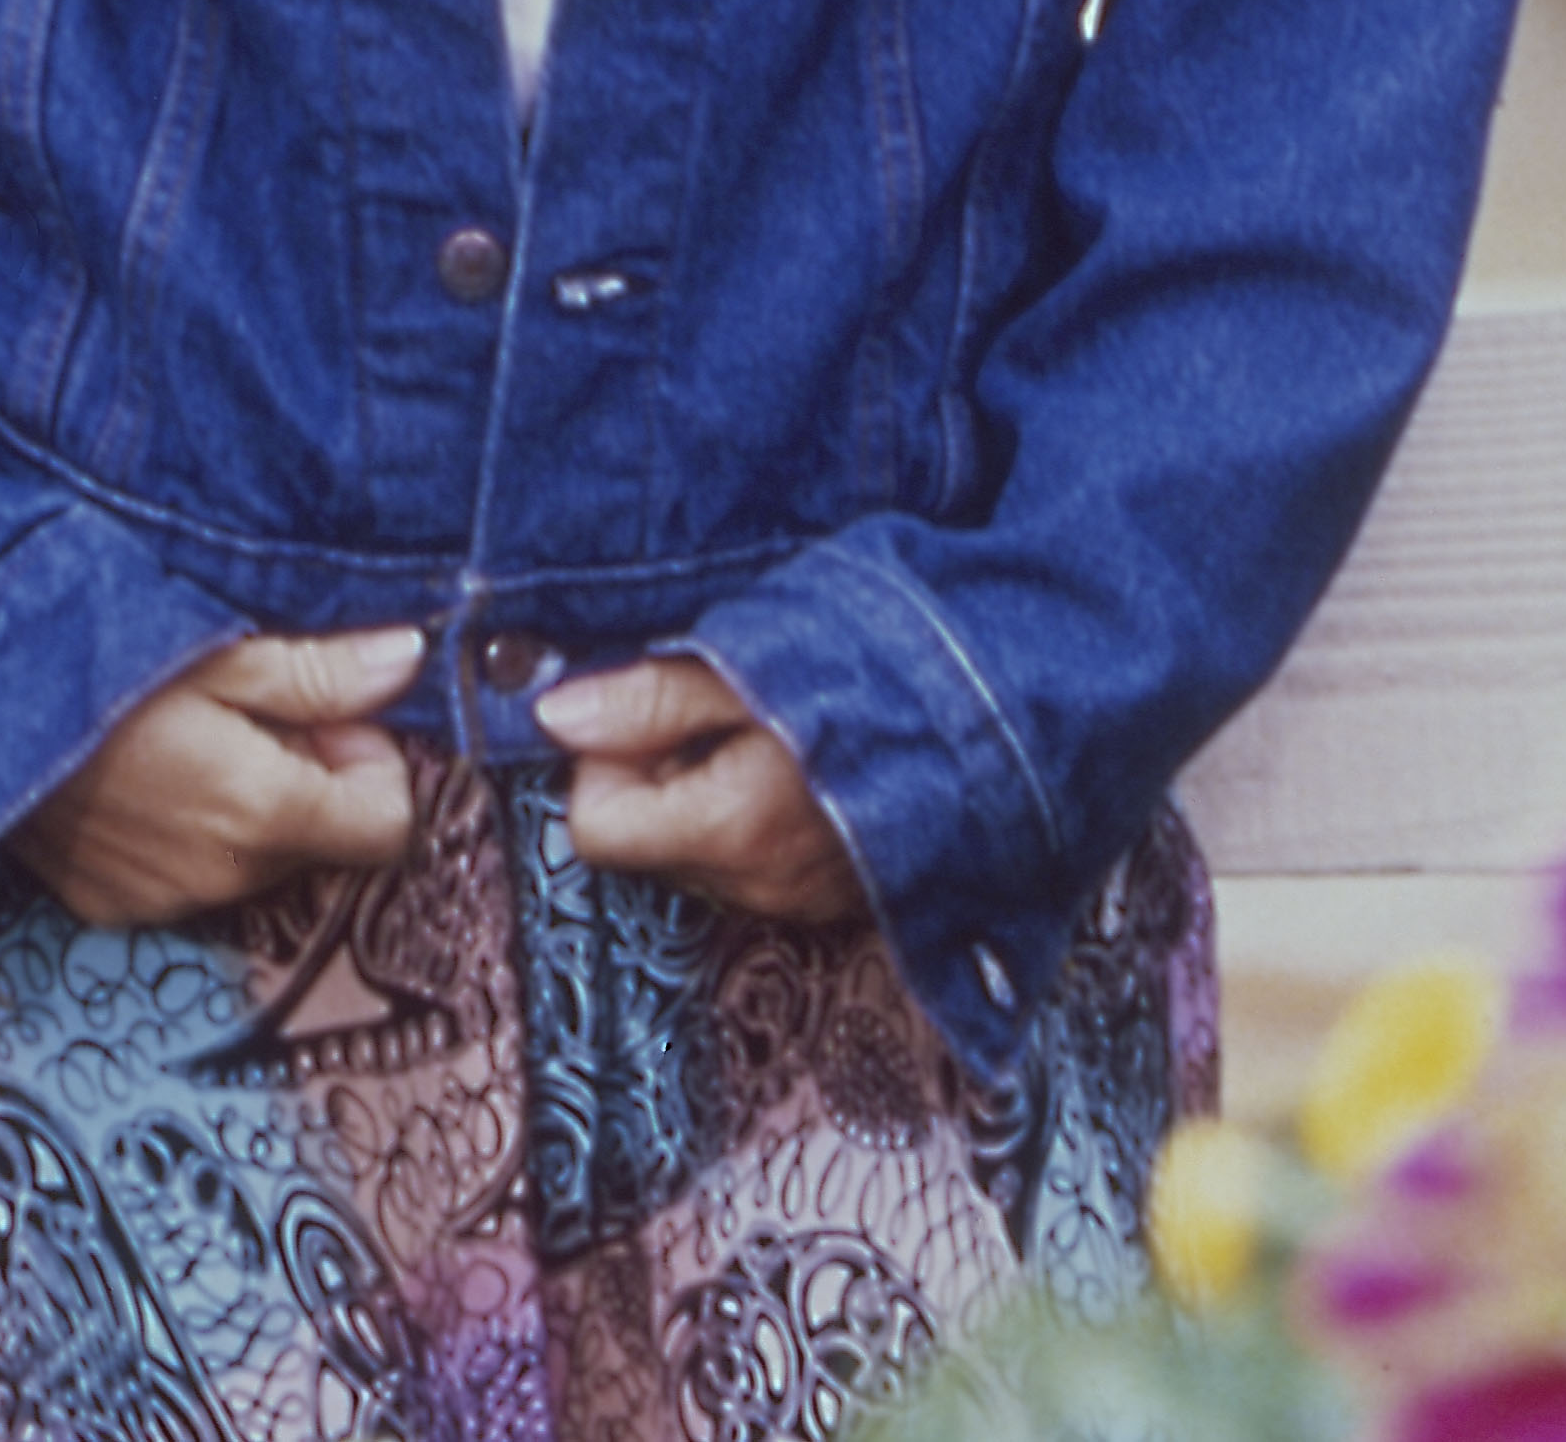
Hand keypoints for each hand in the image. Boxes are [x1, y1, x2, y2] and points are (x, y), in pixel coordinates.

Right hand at [12, 625, 426, 926]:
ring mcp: (164, 902)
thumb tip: (411, 661)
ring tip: (185, 738)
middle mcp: (224, 877)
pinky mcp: (113, 907)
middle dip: (309, 777)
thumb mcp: (219, 651)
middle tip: (247, 711)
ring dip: (250, 806)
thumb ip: (322, 672)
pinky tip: (143, 779)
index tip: (330, 717)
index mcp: (262, 810)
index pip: (387, 826)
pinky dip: (191, 833)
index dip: (373, 764)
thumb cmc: (97, 668)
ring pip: (257, 860)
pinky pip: (192, 877)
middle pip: (320, 840)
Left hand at [535, 653, 866, 924]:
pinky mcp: (843, 903)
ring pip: (700, 853)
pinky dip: (760, 818)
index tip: (652, 706)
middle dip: (661, 774)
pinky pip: (757, 866)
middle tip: (729, 710)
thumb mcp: (755, 661)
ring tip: (779, 733)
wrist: (1014, 713)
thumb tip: (551, 716)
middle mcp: (758, 887)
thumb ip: (649, 698)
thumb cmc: (882, 675)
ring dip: (712, 794)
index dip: (606, 757)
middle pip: (646, 840)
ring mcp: (804, 903)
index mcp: (728, 828)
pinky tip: (811, 769)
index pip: (595, 827)